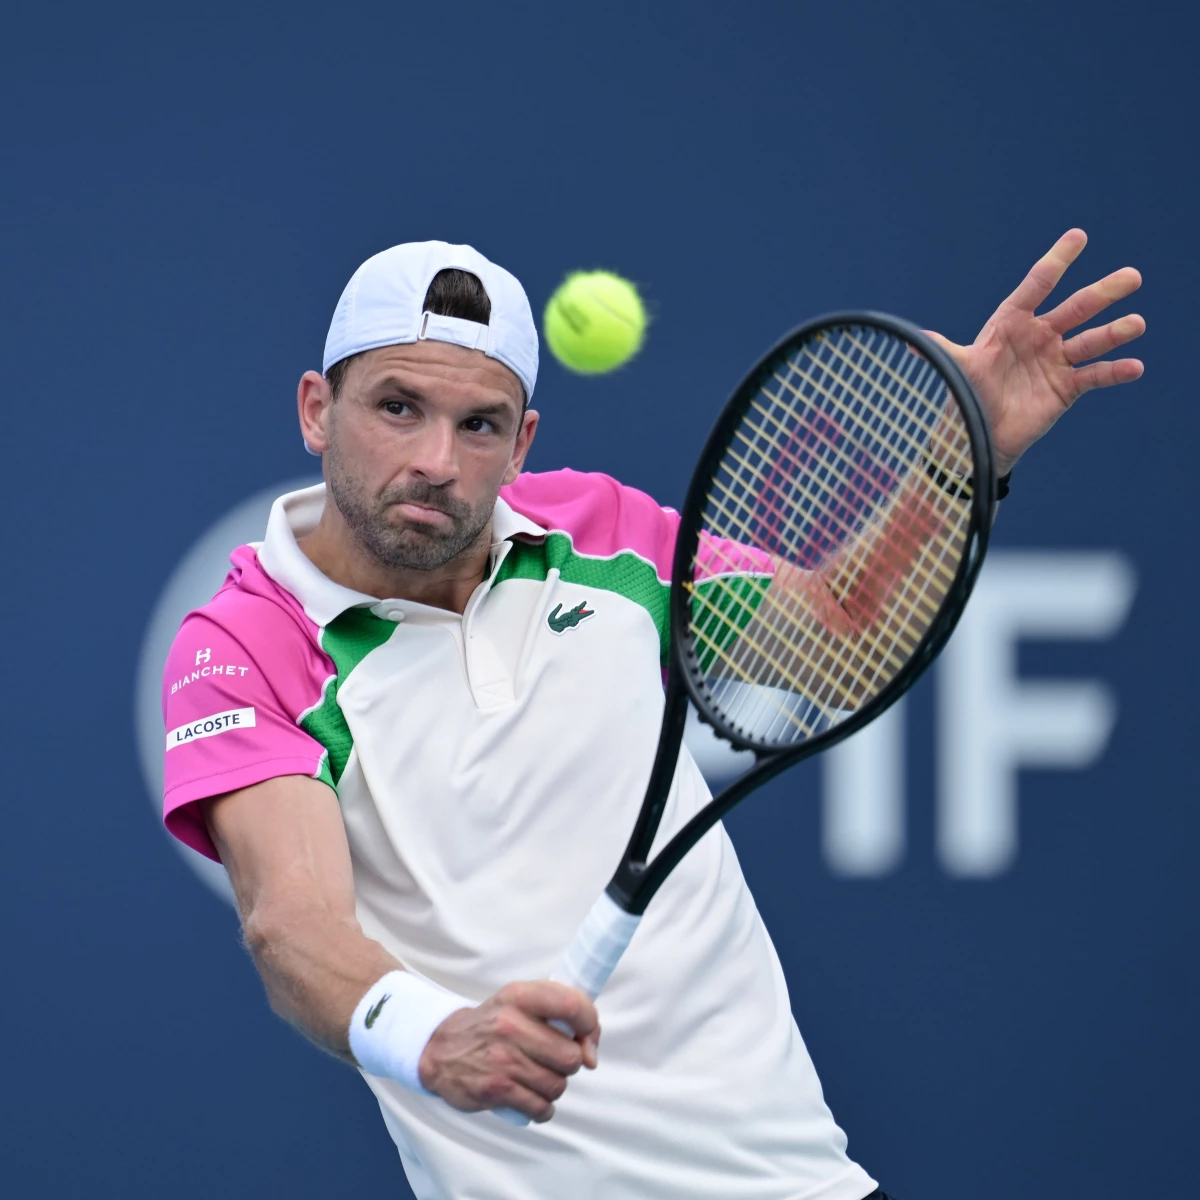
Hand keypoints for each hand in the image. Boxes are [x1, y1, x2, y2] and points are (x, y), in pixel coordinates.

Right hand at [418, 981, 599, 1122]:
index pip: (572, 1005)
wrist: (441, 1049)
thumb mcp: (519, 1001)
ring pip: (558, 1085)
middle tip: (553, 1059)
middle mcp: (511, 1025)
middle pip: (571, 1056)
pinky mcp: (496, 1089)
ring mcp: (503, 1059)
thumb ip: (559, 1014)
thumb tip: (591, 1054)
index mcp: (520, 996)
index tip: (587, 1036)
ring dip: (554, 1086)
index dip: (590, 1024)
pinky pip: (540, 1107)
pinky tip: (530, 1097)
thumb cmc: (491, 1024)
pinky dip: (542, 1108)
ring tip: (537, 1077)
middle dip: (569, 1063)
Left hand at [925, 229, 1144, 475]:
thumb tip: (906, 339)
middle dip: (1103, 293)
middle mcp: (1038, 336)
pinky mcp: (1066, 388)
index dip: (1056, 261)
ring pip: (1091, 341)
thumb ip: (941, 350)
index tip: (1078, 236)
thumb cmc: (966, 396)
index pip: (1037, 286)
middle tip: (1132, 277)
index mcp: (1011, 323)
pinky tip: (1135, 367)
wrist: (977, 435)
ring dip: (1115, 332)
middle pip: (1075, 309)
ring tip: (1136, 324)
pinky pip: (1096, 376)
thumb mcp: (955, 370)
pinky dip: (1115, 372)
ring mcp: (1055, 361)